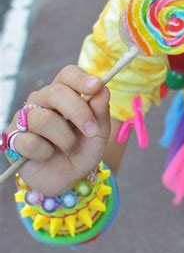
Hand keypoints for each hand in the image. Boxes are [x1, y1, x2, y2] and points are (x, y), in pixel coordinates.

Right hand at [6, 66, 110, 195]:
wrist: (68, 178)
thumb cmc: (83, 150)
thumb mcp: (99, 134)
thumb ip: (100, 112)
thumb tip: (102, 90)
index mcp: (64, 93)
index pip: (67, 74)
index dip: (80, 79)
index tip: (96, 87)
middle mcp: (42, 100)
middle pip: (56, 92)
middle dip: (78, 112)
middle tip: (92, 131)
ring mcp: (25, 118)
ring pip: (44, 119)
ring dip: (65, 139)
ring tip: (69, 149)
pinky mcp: (12, 138)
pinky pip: (30, 142)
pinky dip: (45, 153)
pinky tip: (47, 156)